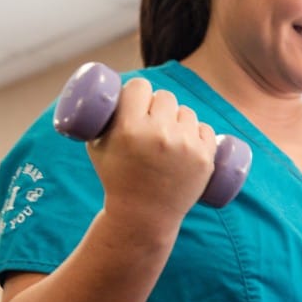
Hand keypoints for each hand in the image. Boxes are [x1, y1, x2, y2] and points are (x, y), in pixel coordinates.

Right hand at [87, 78, 218, 223]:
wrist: (144, 214)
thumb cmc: (117, 177)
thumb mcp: (97, 146)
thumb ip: (104, 117)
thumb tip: (113, 90)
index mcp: (129, 129)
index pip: (140, 87)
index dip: (138, 91)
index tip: (137, 99)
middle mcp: (159, 134)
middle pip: (164, 96)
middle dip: (157, 105)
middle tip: (152, 119)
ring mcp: (185, 145)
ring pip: (186, 111)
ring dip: (178, 118)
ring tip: (168, 134)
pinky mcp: (204, 157)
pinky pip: (205, 128)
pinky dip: (197, 132)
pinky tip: (188, 140)